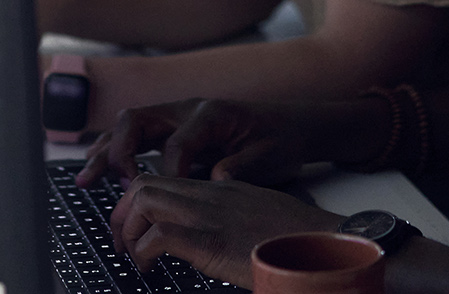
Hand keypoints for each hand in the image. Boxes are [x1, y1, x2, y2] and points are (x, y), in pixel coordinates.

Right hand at [78, 99, 318, 186]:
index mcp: (211, 114)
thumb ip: (240, 167)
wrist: (294, 123)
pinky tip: (100, 169)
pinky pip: (137, 135)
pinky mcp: (173, 127)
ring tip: (85, 179)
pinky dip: (116, 151)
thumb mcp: (269, 156)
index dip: (166, 173)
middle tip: (105, 181)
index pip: (176, 144)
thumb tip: (215, 178)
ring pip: (130, 127)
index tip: (164, 199)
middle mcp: (187, 110)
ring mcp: (177, 116)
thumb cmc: (281, 140)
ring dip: (106, 151)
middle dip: (118, 152)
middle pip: (138, 122)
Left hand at [110, 174, 340, 285]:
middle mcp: (211, 194)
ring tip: (131, 255)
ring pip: (145, 199)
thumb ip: (231, 219)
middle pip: (145, 183)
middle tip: (122, 243)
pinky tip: (147, 268)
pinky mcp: (212, 240)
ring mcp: (211, 214)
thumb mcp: (257, 218)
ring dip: (128, 228)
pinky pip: (159, 236)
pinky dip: (143, 251)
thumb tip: (212, 239)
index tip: (134, 227)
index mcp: (222, 188)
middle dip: (122, 212)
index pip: (165, 179)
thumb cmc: (299, 239)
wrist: (326, 243)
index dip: (138, 201)